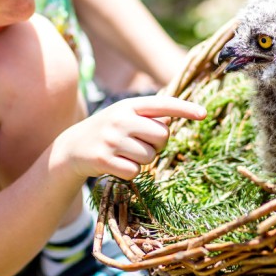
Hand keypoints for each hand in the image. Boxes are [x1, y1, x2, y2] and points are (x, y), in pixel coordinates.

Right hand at [52, 95, 205, 180]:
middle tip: (141, 144)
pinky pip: (135, 171)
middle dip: (157, 144)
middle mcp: (120, 119)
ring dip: (143, 160)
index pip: (162, 104)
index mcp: (128, 105)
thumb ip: (148, 116)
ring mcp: (111, 139)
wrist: (71, 148)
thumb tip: (173, 118)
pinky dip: (130, 171)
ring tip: (126, 154)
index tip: (203, 114)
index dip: (184, 109)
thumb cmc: (108, 131)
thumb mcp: (124, 116)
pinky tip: (116, 164)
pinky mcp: (104, 159)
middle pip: (162, 135)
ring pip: (149, 156)